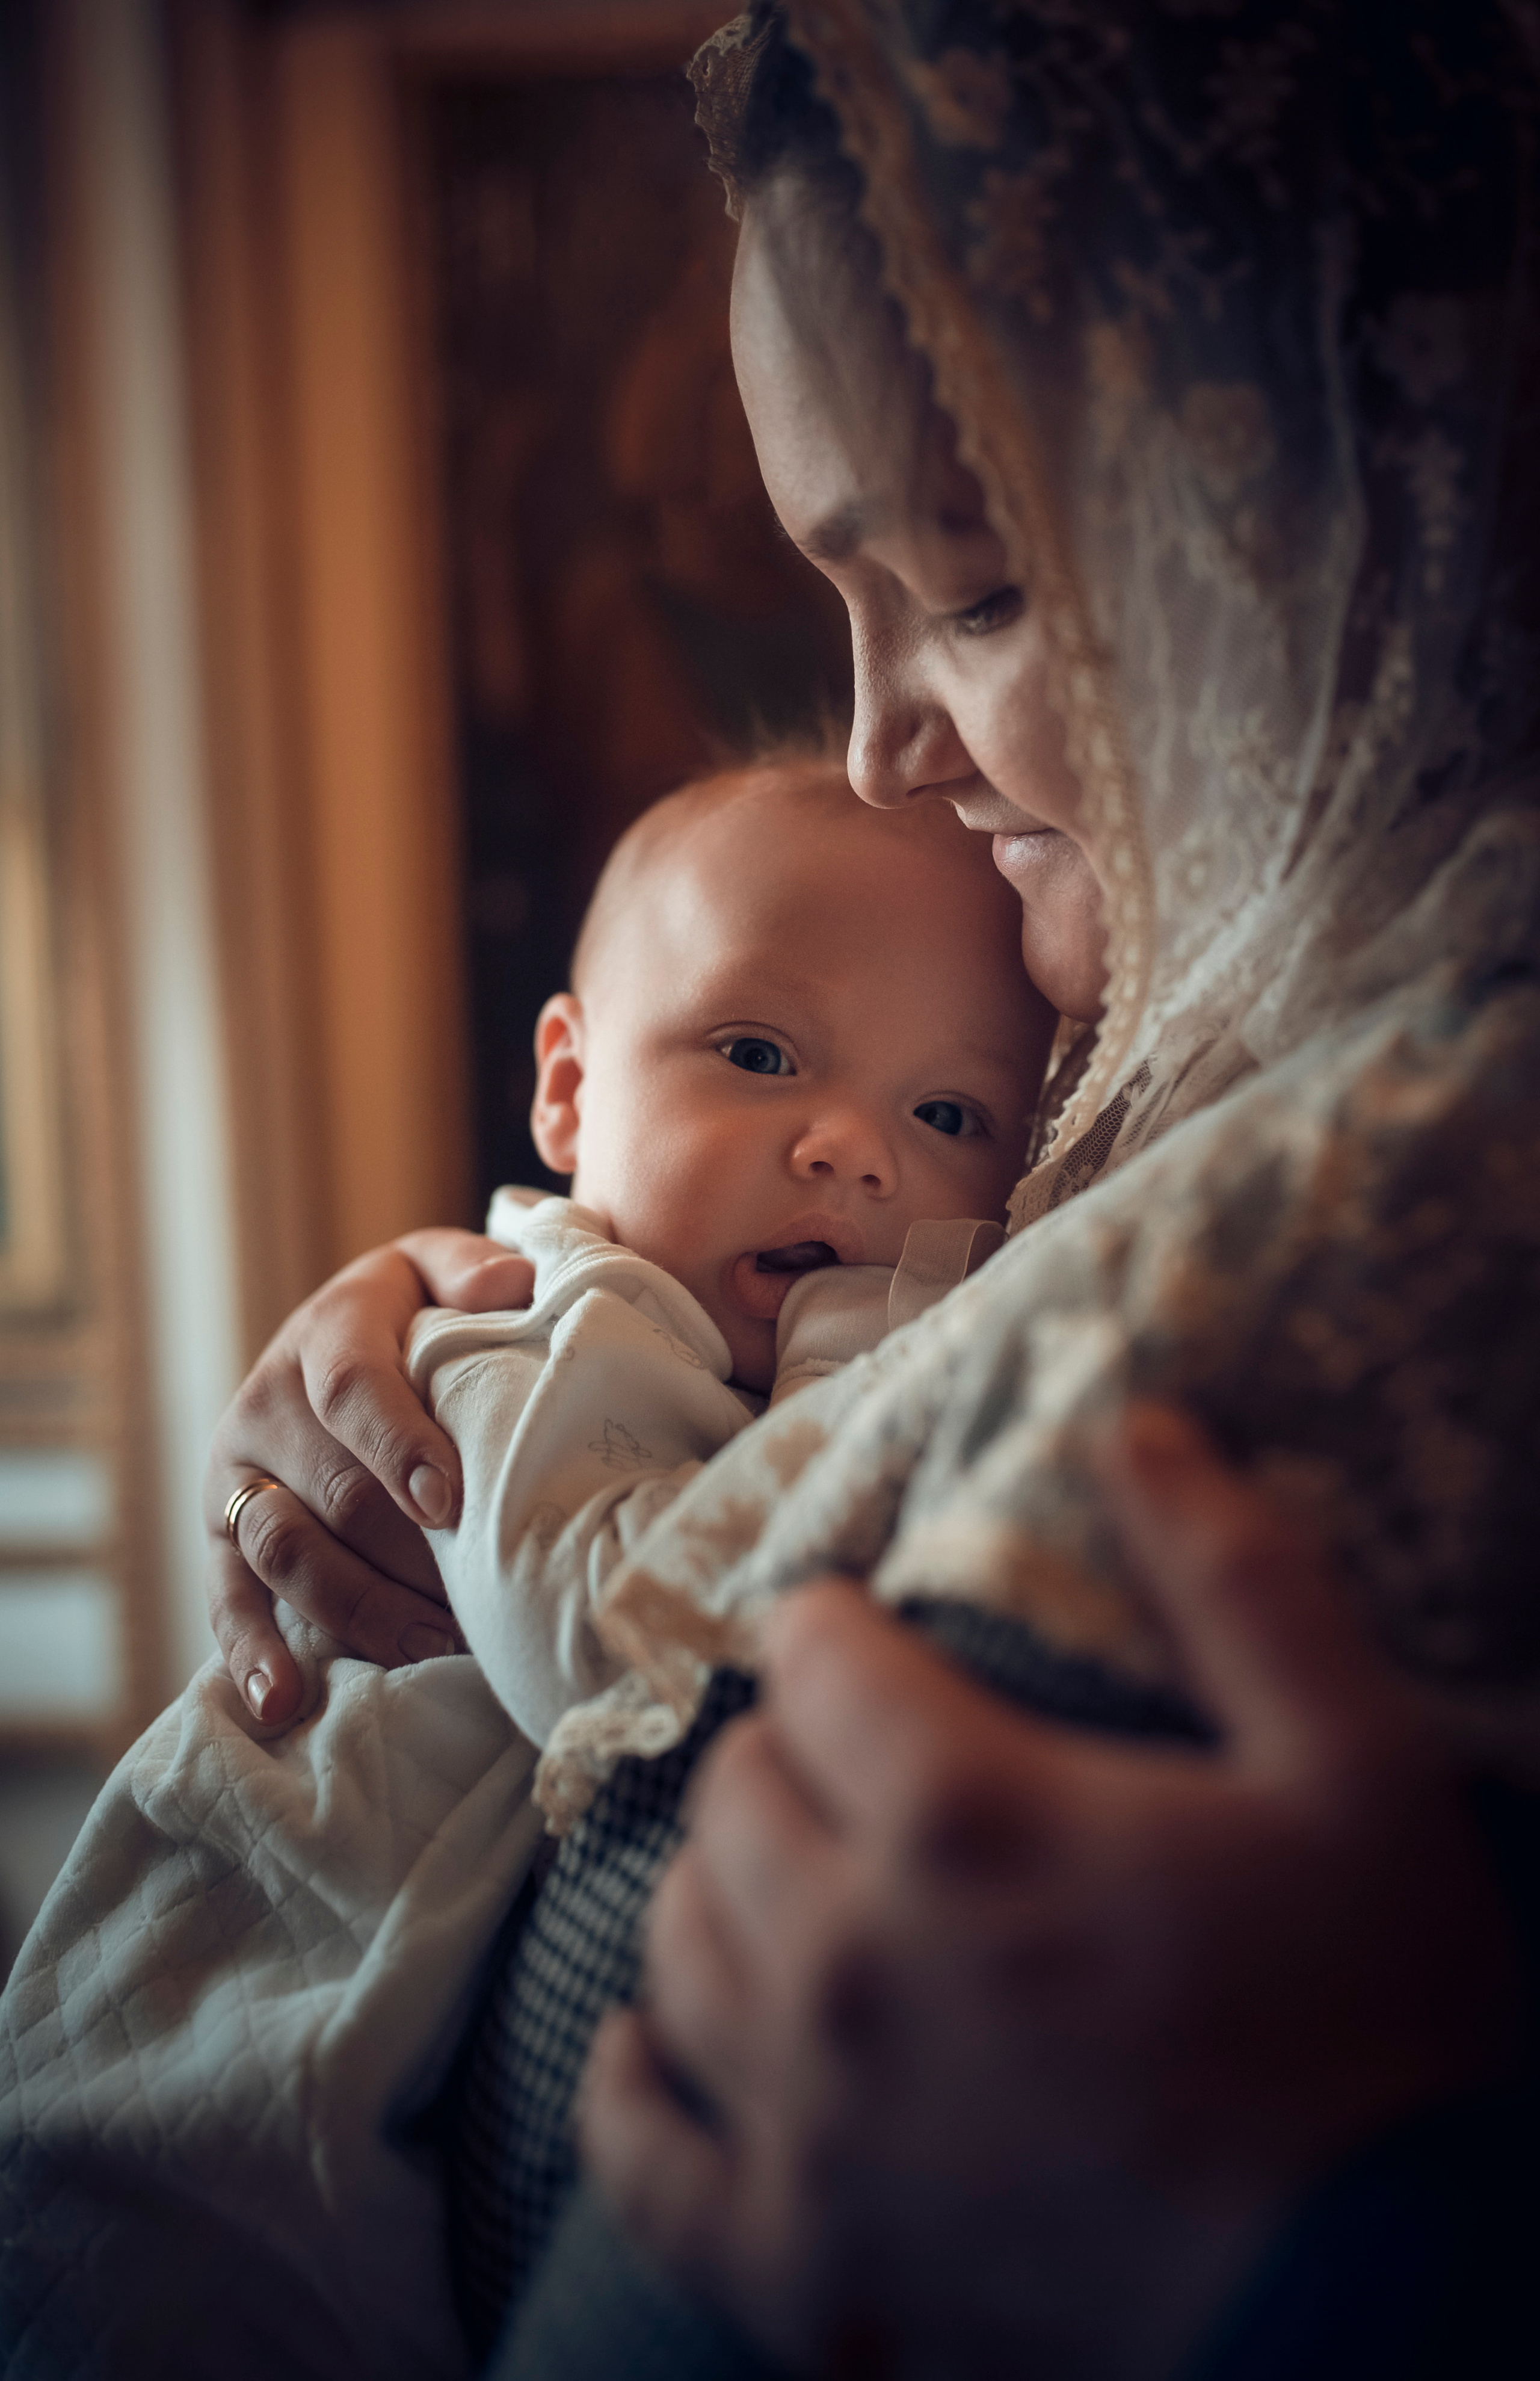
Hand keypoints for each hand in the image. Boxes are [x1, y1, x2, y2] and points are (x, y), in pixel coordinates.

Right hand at [205, 1228, 533, 1724]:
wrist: (336, 1338)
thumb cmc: (412, 1313)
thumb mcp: (437, 1269)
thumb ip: (470, 1270)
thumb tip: (513, 1283)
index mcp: (328, 1333)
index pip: (355, 1390)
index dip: (401, 1448)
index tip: (450, 1503)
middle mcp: (267, 1401)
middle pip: (334, 1491)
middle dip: (410, 1554)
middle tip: (482, 1600)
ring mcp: (238, 1475)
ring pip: (286, 1550)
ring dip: (360, 1607)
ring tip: (436, 1644)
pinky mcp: (221, 1536)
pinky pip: (228, 1600)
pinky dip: (251, 1656)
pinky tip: (284, 1703)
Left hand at [580, 1406, 1522, 2380]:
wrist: (1385, 2321)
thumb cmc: (1378, 2036)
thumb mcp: (1355, 1774)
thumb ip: (1236, 1585)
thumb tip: (1138, 1424)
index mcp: (966, 1818)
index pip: (814, 1662)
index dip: (835, 1633)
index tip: (858, 1640)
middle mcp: (848, 1959)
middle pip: (734, 1797)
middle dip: (788, 1757)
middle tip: (854, 1768)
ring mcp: (809, 2125)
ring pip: (679, 1943)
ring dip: (721, 1890)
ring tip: (782, 1878)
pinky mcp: (802, 2271)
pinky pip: (645, 2162)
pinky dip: (631, 2089)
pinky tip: (642, 2047)